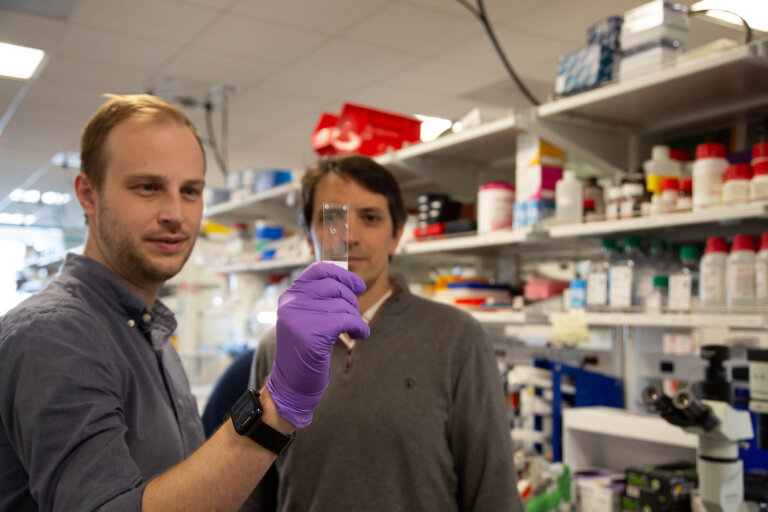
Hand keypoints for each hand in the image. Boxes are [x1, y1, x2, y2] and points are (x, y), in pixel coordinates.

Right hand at [266, 263, 368, 428]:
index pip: (319, 270)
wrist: (292, 383)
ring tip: (354, 330)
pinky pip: (347, 320)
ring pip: (343, 305)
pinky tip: (361, 335)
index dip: (343, 275)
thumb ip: (320, 299)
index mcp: (290, 296)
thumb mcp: (308, 318)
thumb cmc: (306, 350)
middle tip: (354, 318)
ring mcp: (298, 316)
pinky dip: (360, 327)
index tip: (359, 286)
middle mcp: (291, 302)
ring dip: (356, 318)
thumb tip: (349, 280)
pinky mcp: (311, 332)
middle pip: (334, 287)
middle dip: (352, 301)